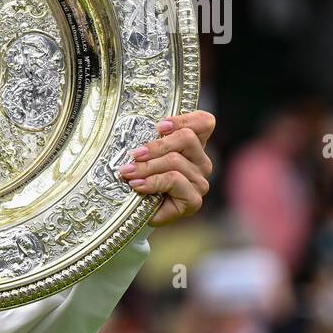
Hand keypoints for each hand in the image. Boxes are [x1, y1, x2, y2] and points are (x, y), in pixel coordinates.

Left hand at [117, 110, 215, 226]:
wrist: (136, 213)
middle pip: (187, 138)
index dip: (183, 120)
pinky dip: (151, 182)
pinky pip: (173, 180)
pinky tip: (137, 185)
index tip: (159, 127)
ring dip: (147, 166)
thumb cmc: (139, 179)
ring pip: (175, 161)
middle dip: (156, 145)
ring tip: (128, 173)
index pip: (204, 122)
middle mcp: (201, 162)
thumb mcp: (143, 155)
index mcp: (193, 146)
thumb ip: (148, 140)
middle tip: (134, 155)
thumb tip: (134, 127)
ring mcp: (199, 181)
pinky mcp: (193, 200)